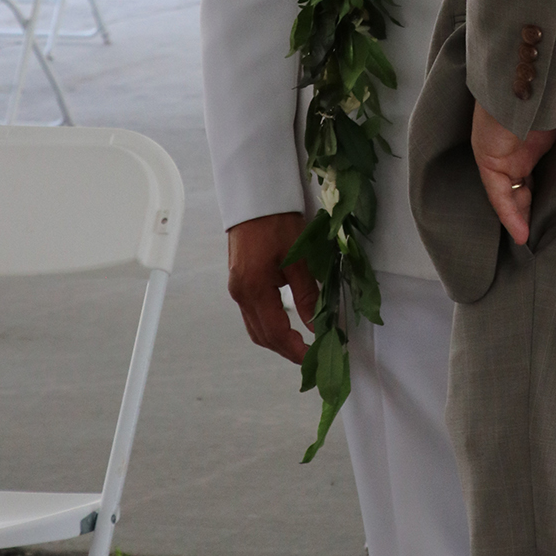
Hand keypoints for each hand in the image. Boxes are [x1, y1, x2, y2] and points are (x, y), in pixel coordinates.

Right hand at [227, 212, 319, 365]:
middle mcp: (240, 292)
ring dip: (277, 339)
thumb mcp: (298, 258)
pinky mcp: (239, 280)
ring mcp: (237, 288)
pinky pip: (253, 313)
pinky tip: (286, 323)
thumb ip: (307, 295)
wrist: (255, 196)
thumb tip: (318, 326)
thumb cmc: (276, 220)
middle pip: (261, 335)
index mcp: (253, 288)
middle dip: (286, 350)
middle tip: (311, 357)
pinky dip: (269, 324)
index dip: (294, 350)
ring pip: (255, 327)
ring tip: (302, 344)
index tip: (313, 359)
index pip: (275, 333)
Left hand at [472, 72, 555, 245]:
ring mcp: (504, 146)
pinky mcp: (490, 155)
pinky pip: (497, 193)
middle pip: (526, 176)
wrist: (535, 59)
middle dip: (538, 200)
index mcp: (544, 123)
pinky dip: (508, 213)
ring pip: (510, 189)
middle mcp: (522, 136)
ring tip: (541, 239)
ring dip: (523, 212)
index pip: (546, 157)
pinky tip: (523, 235)